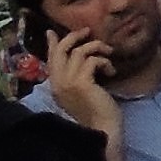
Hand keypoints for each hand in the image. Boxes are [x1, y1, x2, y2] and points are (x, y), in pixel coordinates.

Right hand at [44, 29, 120, 144]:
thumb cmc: (97, 111)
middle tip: (88, 31)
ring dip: (97, 48)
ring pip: (78, 52)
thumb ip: (78, 76)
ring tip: (109, 55)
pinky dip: (105, 62)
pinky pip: (92, 60)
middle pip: (60, 51)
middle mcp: (57, 83)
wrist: (102, 128)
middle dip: (74, 37)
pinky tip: (111, 72)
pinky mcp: (81, 83)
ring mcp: (67, 83)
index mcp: (55, 86)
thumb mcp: (82, 90)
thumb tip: (81, 57)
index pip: (50, 60)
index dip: (52, 44)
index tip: (51, 31)